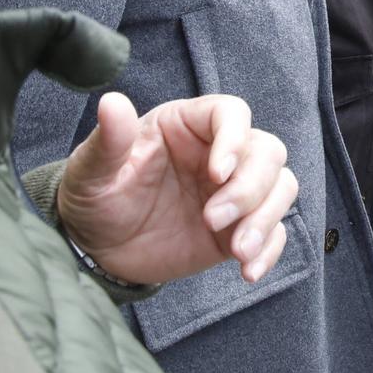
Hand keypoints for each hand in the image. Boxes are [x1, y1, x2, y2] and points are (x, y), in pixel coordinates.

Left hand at [58, 91, 296, 286]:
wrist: (98, 250)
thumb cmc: (95, 198)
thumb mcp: (92, 170)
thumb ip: (108, 140)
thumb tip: (111, 102)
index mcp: (186, 126)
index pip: (232, 114)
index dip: (235, 139)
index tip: (218, 174)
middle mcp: (218, 153)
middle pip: (266, 152)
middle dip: (250, 187)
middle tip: (212, 219)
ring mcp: (232, 191)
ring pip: (280, 187)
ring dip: (266, 218)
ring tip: (237, 251)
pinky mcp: (238, 227)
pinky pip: (274, 230)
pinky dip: (270, 249)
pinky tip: (248, 270)